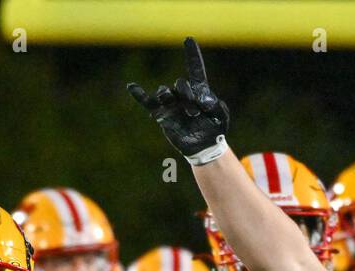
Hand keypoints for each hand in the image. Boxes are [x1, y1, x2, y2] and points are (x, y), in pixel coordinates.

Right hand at [127, 37, 230, 163]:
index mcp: (199, 91)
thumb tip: (205, 100)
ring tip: (183, 113)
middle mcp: (183, 94)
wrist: (203, 147)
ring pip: (165, 92)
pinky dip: (140, 95)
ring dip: (171, 99)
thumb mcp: (222, 119)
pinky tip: (132, 86)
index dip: (192, 55)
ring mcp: (171, 103)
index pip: (195, 70)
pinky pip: (148, 102)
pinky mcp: (162, 114)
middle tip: (195, 112)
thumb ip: (218, 107)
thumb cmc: (215, 130)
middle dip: (187, 95)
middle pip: (180, 84)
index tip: (189, 39)